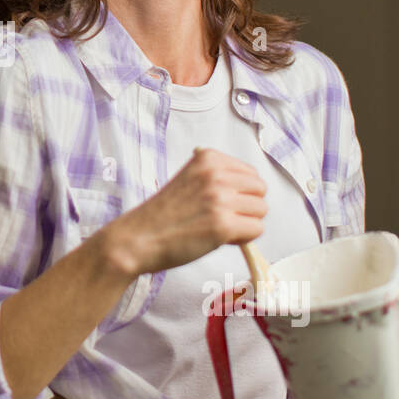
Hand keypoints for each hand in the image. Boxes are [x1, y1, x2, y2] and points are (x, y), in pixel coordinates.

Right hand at [105, 147, 266, 275]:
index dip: (240, 192)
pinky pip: (256, 230)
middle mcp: (216, 174)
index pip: (250, 173)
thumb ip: (216, 177)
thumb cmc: (162, 214)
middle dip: (247, 207)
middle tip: (222, 217)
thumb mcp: (188, 179)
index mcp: (208, 159)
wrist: (137, 238)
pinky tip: (220, 239)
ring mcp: (220, 199)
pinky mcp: (223, 225)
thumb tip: (249, 190)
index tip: (219, 202)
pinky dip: (243, 239)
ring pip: (261, 211)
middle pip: (260, 190)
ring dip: (245, 223)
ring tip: (218, 228)